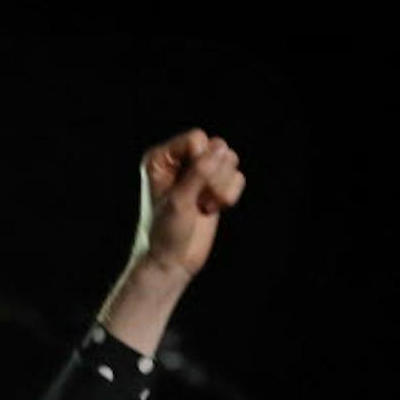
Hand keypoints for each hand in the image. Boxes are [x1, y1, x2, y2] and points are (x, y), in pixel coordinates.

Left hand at [135, 129, 244, 279]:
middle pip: (217, 146)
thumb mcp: (180, 199)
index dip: (199, 162)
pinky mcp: (214, 187)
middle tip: (198, 198)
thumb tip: (222, 149)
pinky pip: (237, 177)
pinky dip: (229, 195)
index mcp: (161, 157)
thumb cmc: (165, 231)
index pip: (197, 139)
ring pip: (230, 160)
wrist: (171, 261)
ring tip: (203, 205)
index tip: (185, 188)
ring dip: (222, 186)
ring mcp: (199, 173)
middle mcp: (180, 160)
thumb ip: (200, 173)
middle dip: (214, 176)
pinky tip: (210, 209)